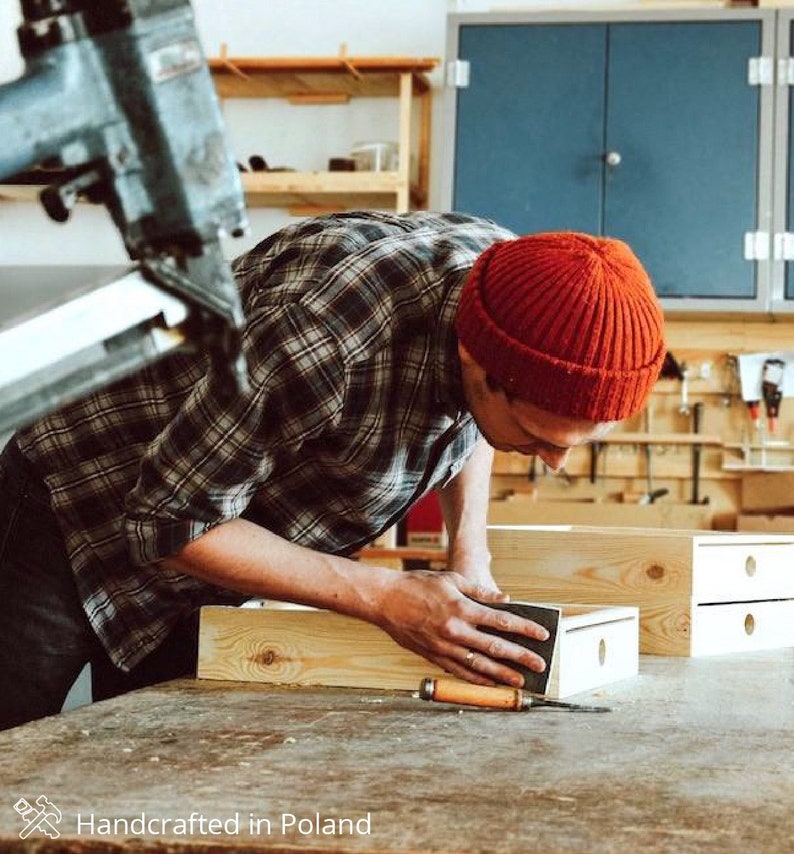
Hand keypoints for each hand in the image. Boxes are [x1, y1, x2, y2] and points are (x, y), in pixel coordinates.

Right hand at [372, 569, 549, 686]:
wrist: (385, 601)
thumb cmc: (418, 585)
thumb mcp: (451, 580)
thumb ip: (480, 592)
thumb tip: (505, 600)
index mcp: (462, 609)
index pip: (501, 621)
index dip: (525, 629)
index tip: (543, 635)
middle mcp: (455, 631)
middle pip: (495, 647)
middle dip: (521, 657)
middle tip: (539, 665)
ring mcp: (444, 647)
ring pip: (479, 665)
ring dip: (502, 674)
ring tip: (520, 681)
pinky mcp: (433, 656)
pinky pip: (459, 671)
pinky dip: (476, 679)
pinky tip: (489, 683)